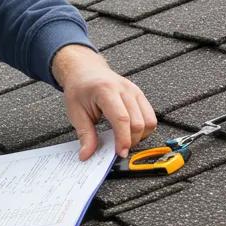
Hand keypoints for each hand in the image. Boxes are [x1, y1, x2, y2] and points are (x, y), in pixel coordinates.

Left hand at [51, 44, 156, 159]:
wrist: (85, 70)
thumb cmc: (79, 89)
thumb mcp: (75, 112)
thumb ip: (84, 135)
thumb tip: (87, 155)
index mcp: (106, 91)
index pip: (121, 119)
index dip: (123, 139)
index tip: (120, 153)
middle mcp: (124, 89)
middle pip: (138, 122)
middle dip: (131, 141)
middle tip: (118, 150)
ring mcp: (135, 91)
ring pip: (149, 120)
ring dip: (140, 136)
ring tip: (124, 140)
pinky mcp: (140, 95)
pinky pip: (150, 116)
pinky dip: (143, 129)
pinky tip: (129, 132)